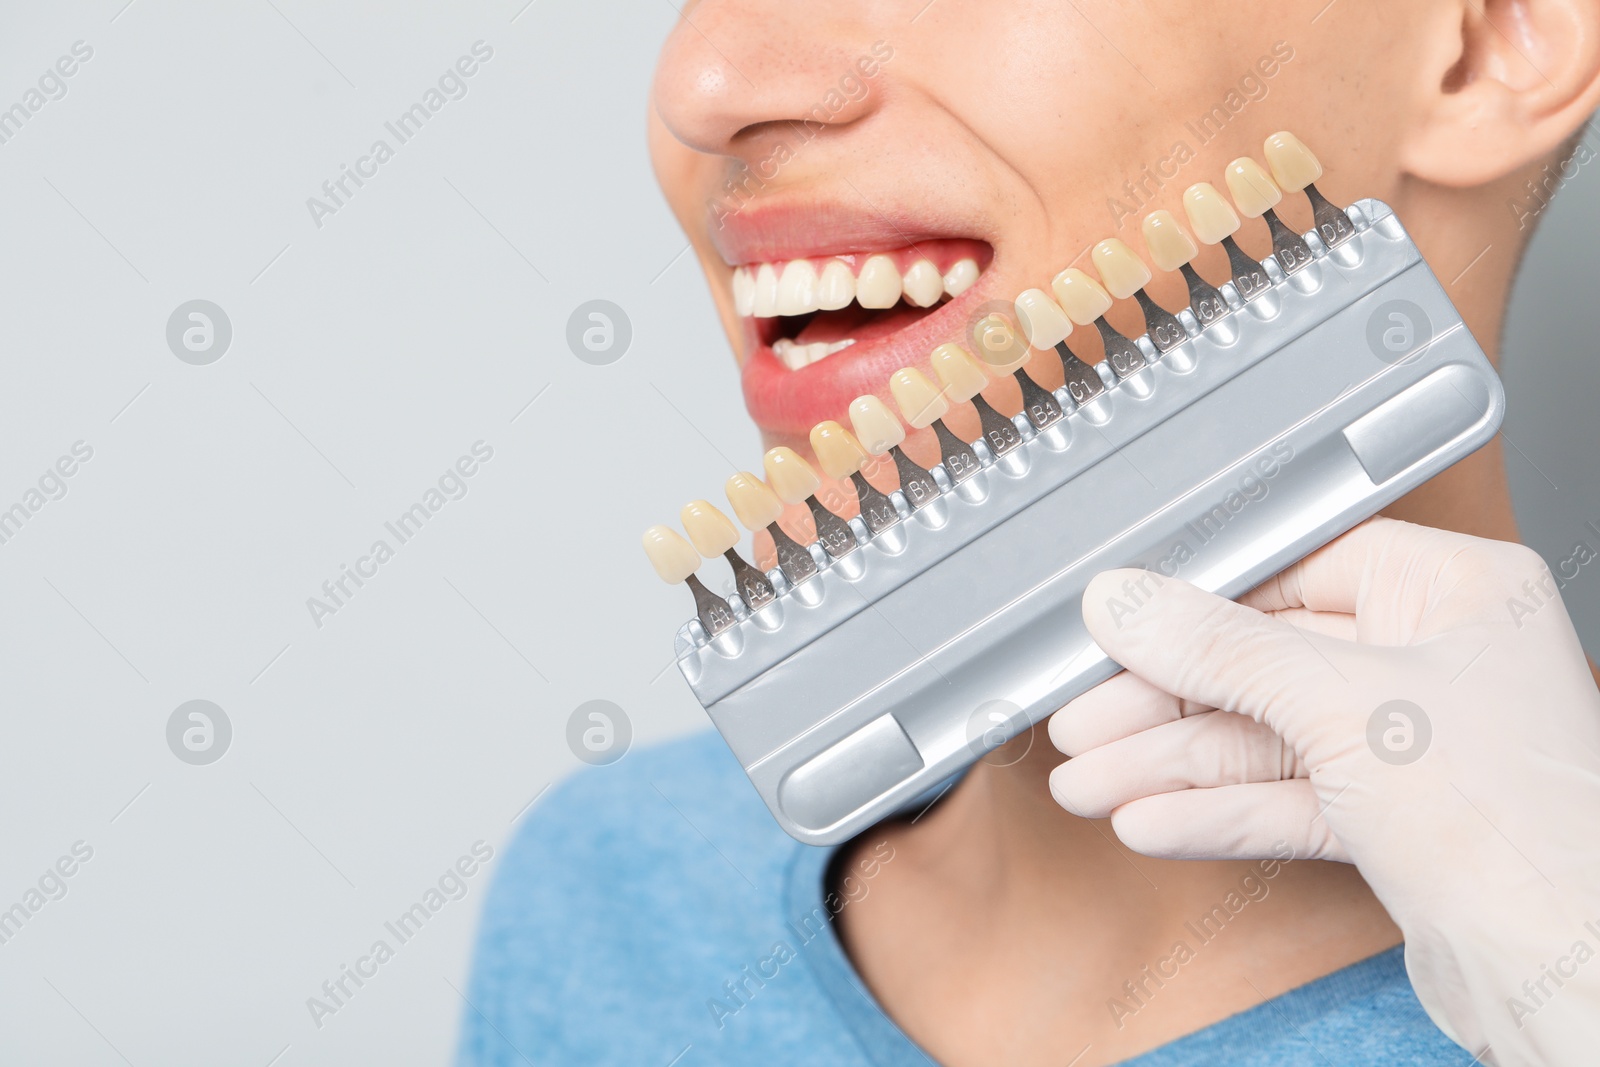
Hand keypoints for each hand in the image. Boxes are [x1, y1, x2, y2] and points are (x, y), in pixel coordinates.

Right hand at [1047, 517, 1599, 1065]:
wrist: (1567, 968)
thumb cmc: (1518, 827)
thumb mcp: (1337, 704)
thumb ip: (1218, 648)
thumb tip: (1129, 603)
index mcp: (1457, 592)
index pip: (1299, 569)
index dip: (1201, 599)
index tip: (1124, 622)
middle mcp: (1439, 659)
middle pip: (1268, 660)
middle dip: (1166, 702)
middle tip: (1087, 720)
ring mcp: (1418, 744)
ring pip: (1267, 738)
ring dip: (1173, 764)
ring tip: (1090, 780)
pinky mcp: (1397, 819)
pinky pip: (1286, 798)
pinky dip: (1216, 811)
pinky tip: (1149, 819)